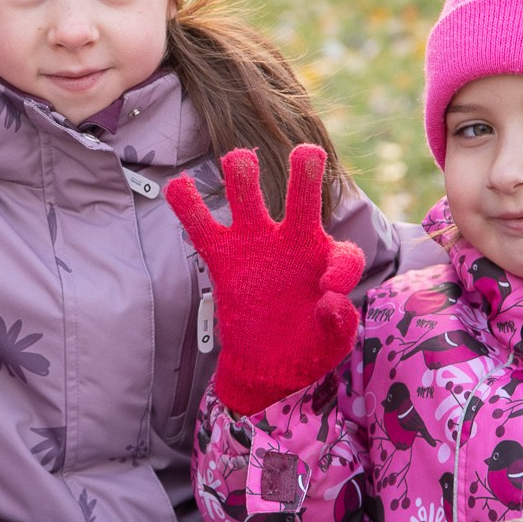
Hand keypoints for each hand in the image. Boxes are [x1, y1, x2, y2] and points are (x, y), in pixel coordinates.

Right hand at [165, 145, 364, 416]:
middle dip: (304, 173)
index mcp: (328, 260)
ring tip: (238, 160)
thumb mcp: (333, 344)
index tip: (331, 291)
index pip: (344, 254)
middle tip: (306, 153)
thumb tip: (331, 299)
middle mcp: (293, 242)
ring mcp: (255, 246)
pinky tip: (178, 185)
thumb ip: (338, 324)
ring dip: (244, 177)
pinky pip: (202, 228)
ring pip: (247, 199)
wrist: (268, 368)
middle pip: (301, 196)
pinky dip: (188, 206)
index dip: (341, 269)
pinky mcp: (223, 260)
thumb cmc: (307, 349)